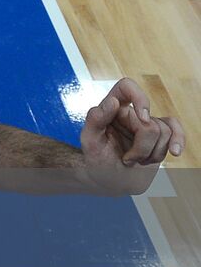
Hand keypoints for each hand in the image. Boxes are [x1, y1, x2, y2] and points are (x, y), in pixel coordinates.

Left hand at [80, 78, 183, 193]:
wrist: (109, 180)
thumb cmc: (97, 159)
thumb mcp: (89, 141)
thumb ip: (96, 119)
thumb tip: (113, 101)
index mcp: (111, 108)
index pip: (126, 87)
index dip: (140, 98)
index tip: (143, 118)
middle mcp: (129, 112)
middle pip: (150, 124)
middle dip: (142, 148)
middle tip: (127, 160)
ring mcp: (145, 124)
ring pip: (164, 132)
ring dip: (152, 154)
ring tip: (135, 161)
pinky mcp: (158, 136)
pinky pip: (174, 130)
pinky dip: (178, 140)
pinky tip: (175, 152)